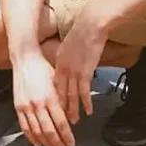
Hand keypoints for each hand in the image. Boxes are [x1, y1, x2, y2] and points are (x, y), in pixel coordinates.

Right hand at [13, 55, 75, 145]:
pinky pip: (25, 127)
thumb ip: (62, 100)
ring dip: (46, 144)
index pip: (61, 123)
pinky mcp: (18, 106)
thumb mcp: (57, 83)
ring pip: (37, 132)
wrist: (25, 59)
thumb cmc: (43, 68)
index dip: (67, 136)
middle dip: (58, 143)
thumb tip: (69, 117)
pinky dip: (31, 138)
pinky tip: (37, 143)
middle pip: (49, 131)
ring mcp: (26, 106)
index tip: (72, 144)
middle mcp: (38, 104)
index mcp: (50, 97)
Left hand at [51, 5, 107, 125]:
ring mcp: (74, 71)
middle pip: (60, 93)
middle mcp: (63, 68)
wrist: (91, 24)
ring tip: (74, 120)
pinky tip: (88, 111)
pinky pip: (84, 91)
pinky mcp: (86, 71)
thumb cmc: (82, 32)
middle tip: (63, 120)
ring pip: (71, 95)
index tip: (56, 108)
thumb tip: (65, 67)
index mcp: (58, 61)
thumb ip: (65, 59)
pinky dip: (86, 102)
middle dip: (62, 109)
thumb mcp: (68, 46)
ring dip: (73, 109)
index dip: (55, 98)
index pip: (54, 85)